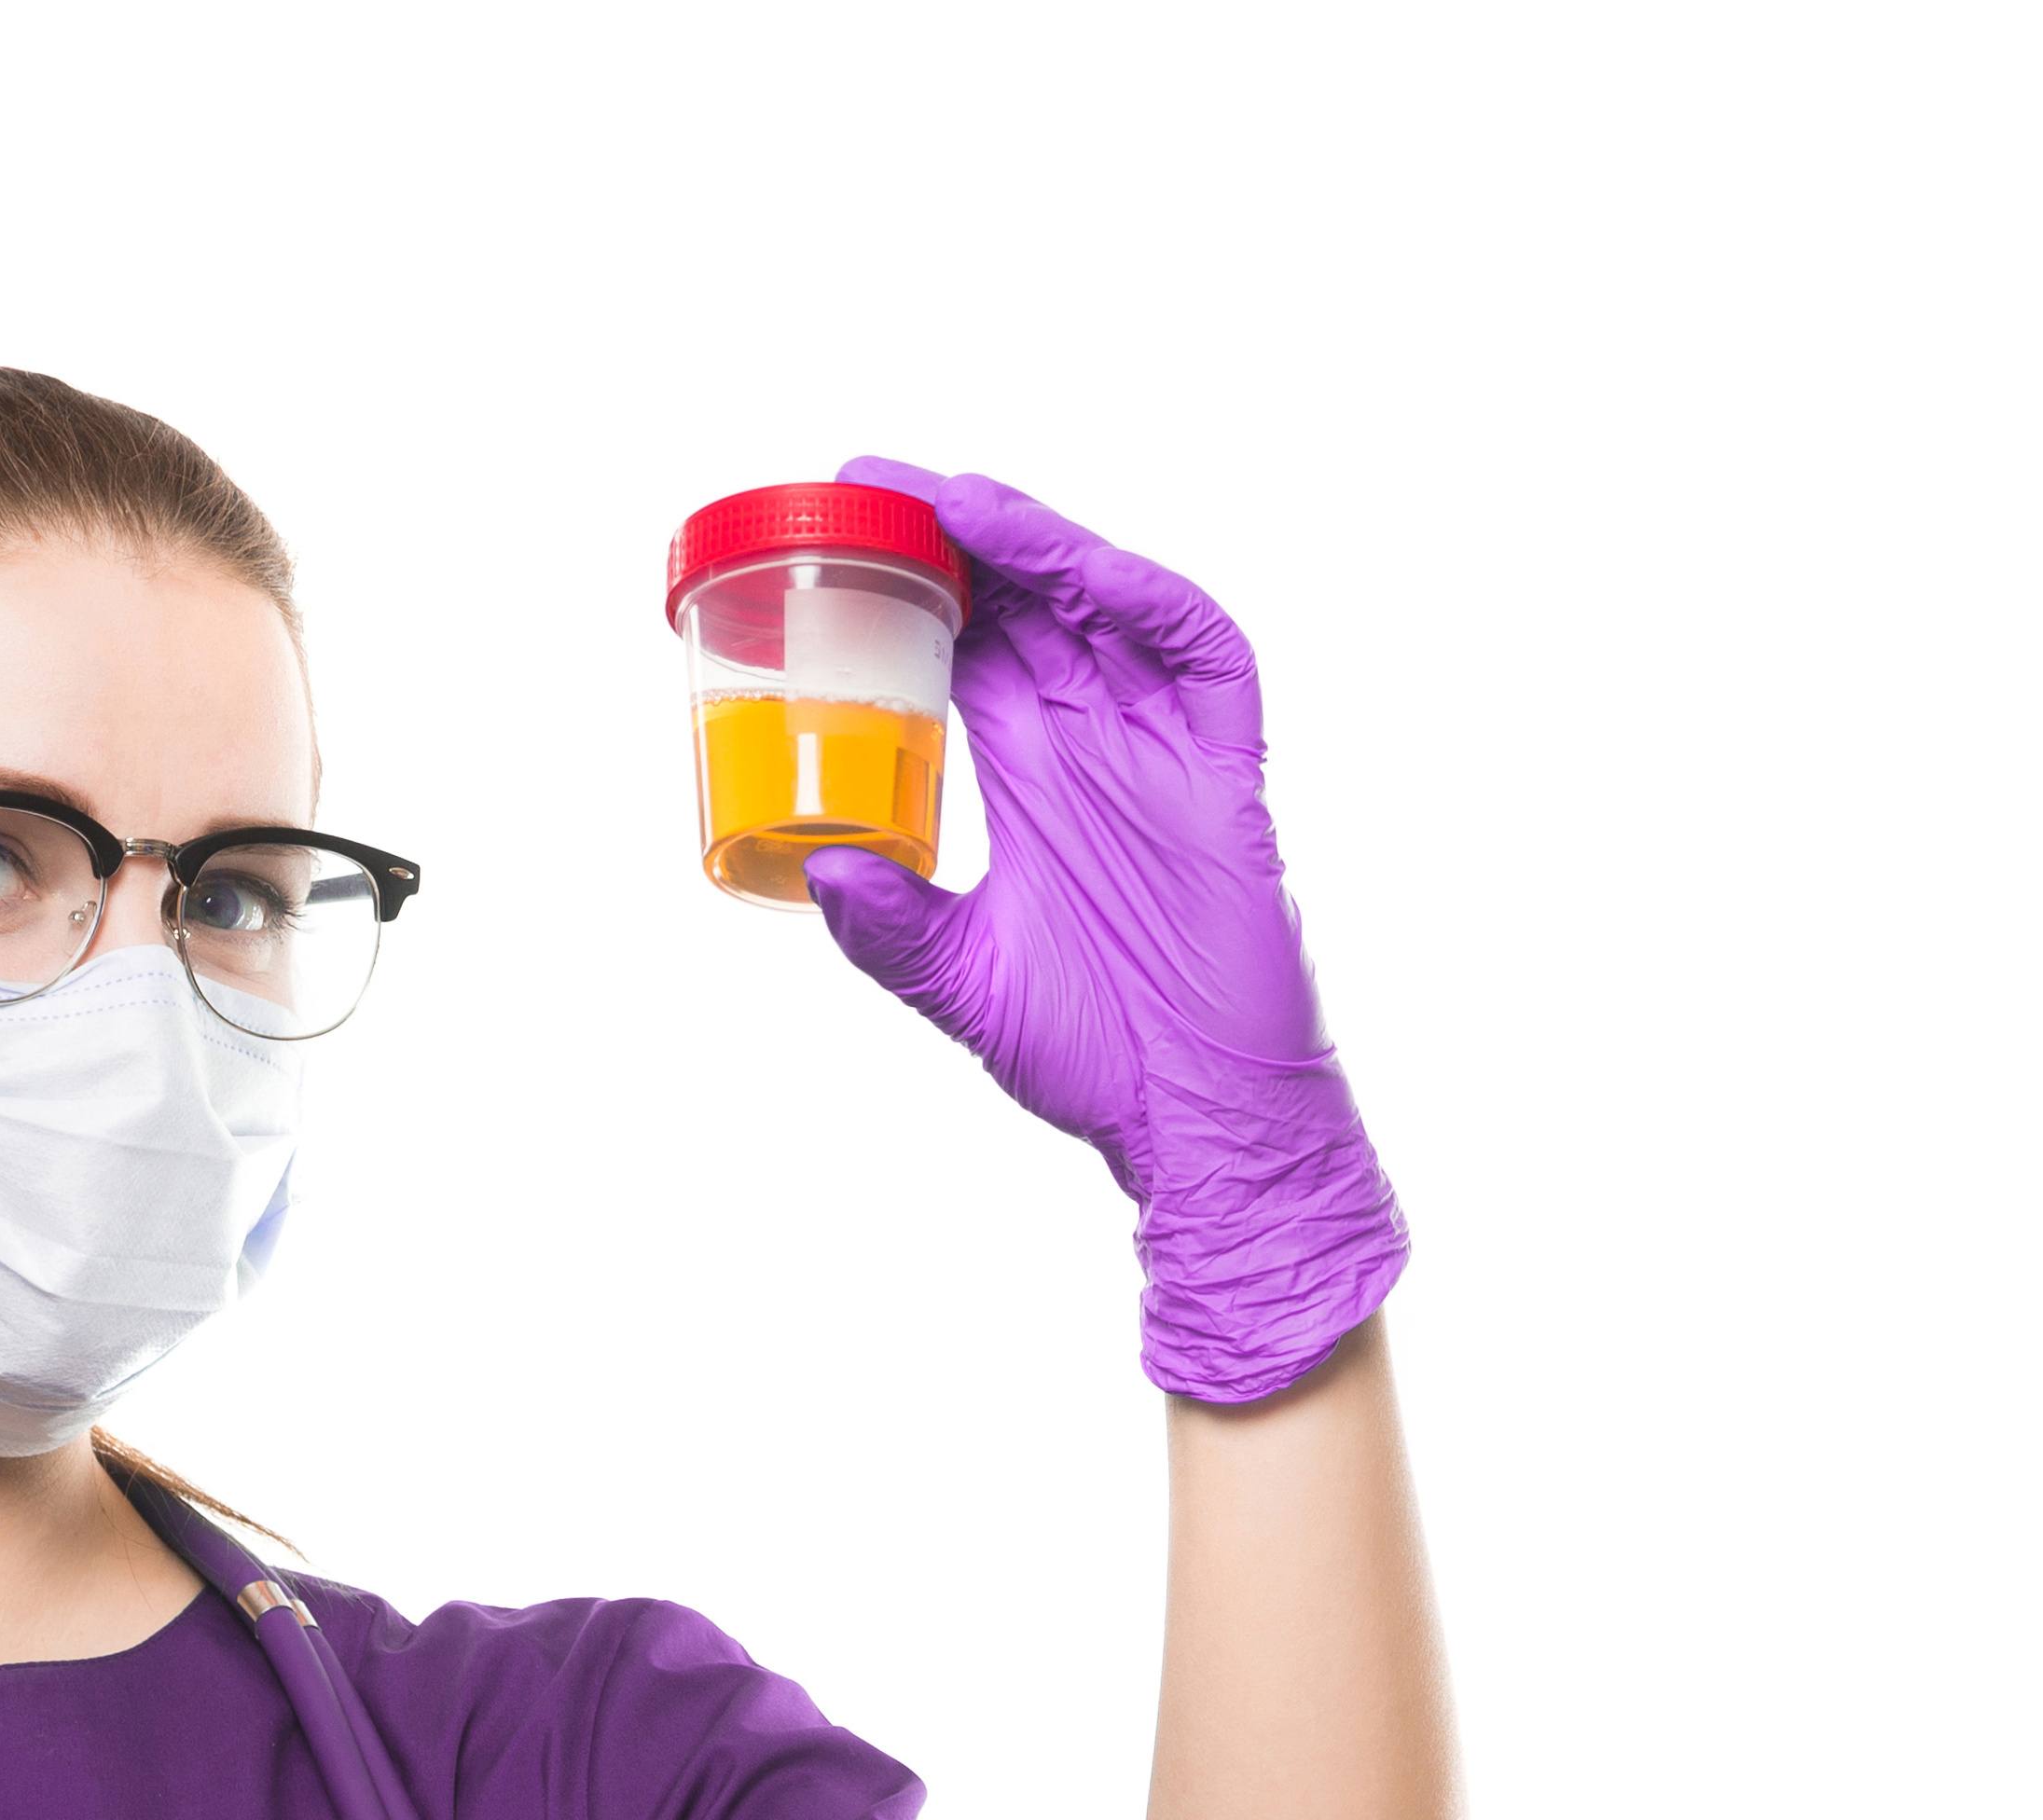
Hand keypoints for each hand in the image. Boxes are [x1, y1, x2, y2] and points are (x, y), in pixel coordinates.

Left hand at [802, 463, 1403, 1404]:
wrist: (1189, 1119)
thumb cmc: (1094, 1053)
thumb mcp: (957, 978)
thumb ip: (889, 924)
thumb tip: (817, 866)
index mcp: (1034, 775)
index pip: (970, 644)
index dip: (917, 581)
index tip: (840, 531)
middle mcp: (1097, 745)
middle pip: (1031, 603)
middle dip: (961, 536)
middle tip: (870, 478)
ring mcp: (1164, 752)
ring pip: (1108, 606)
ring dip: (1039, 547)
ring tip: (956, 502)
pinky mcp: (1226, 777)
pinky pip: (1203, 658)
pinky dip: (1148, 603)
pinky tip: (1083, 571)